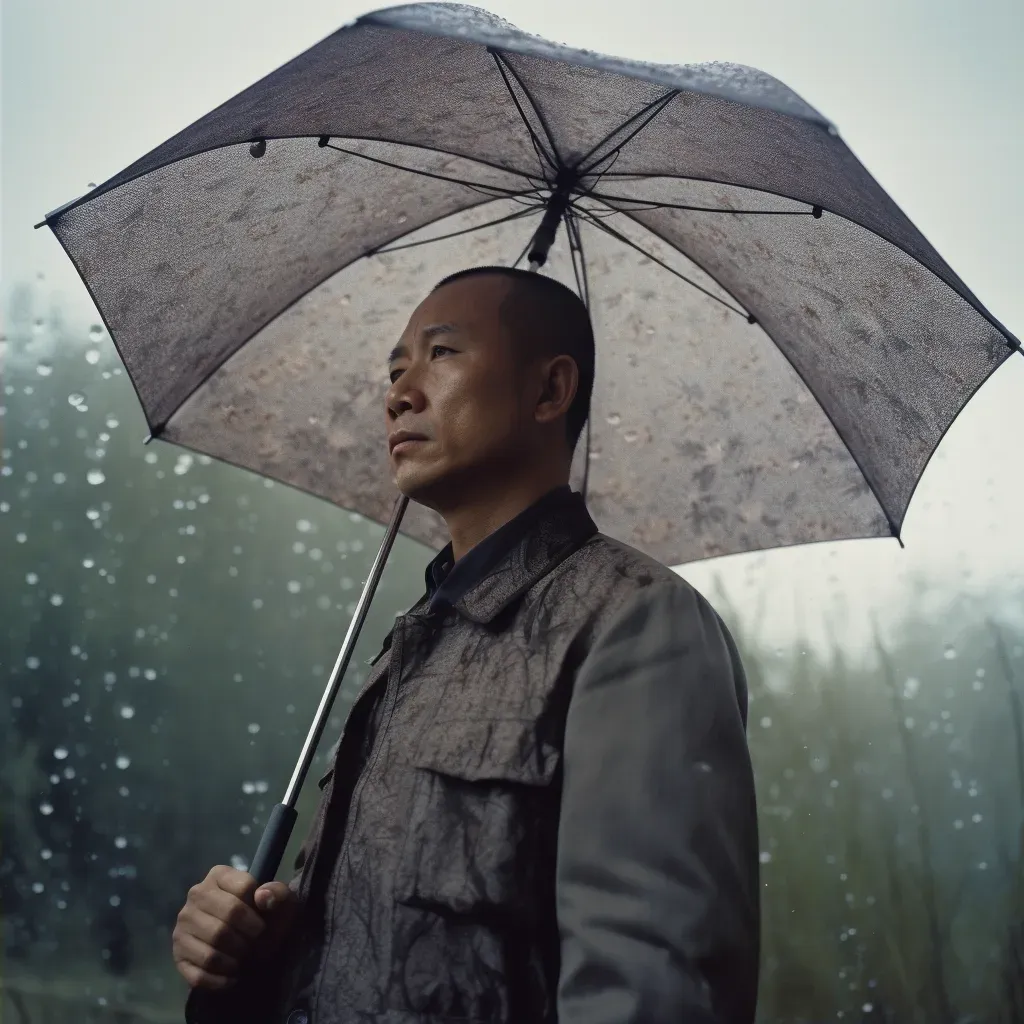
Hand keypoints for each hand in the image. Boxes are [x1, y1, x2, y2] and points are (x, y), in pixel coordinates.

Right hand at [172, 865, 297, 990]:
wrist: (251, 944)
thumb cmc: (266, 918)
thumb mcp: (280, 903)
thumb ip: (278, 893)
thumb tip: (262, 897)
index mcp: (219, 875)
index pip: (243, 887)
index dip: (257, 911)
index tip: (261, 923)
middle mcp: (196, 895)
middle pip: (227, 917)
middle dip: (248, 936)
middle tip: (253, 943)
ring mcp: (182, 926)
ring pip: (211, 949)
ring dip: (235, 960)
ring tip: (243, 958)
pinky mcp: (178, 955)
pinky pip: (199, 974)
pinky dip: (221, 980)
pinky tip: (232, 976)